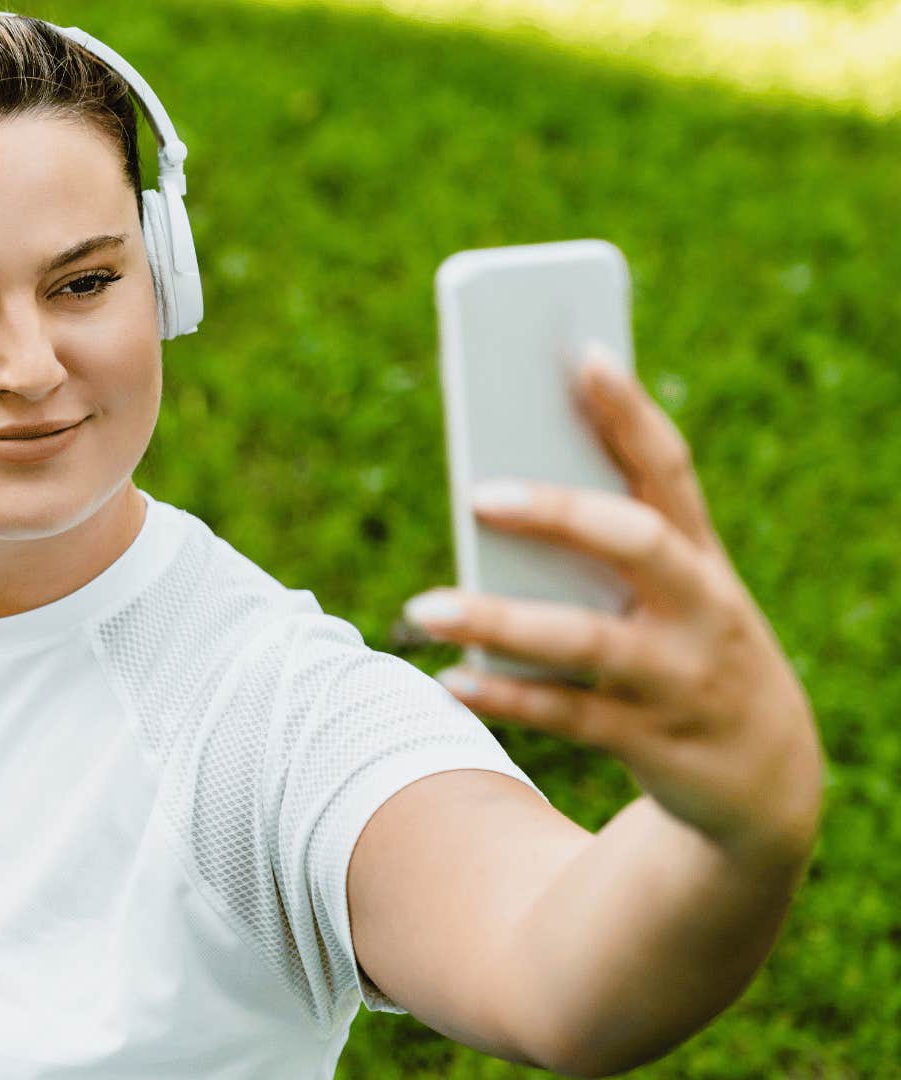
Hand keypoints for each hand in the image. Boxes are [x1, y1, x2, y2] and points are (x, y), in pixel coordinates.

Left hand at [400, 343, 825, 863]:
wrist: (766, 775)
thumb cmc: (684, 645)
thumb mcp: (669, 590)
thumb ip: (600, 538)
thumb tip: (490, 483)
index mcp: (700, 553)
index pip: (668, 467)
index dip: (629, 410)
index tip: (582, 352)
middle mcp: (700, 607)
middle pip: (637, 543)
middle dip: (562, 514)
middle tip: (479, 493)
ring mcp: (679, 677)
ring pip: (588, 642)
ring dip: (501, 622)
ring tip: (422, 607)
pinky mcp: (654, 742)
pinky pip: (569, 716)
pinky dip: (507, 697)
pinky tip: (450, 679)